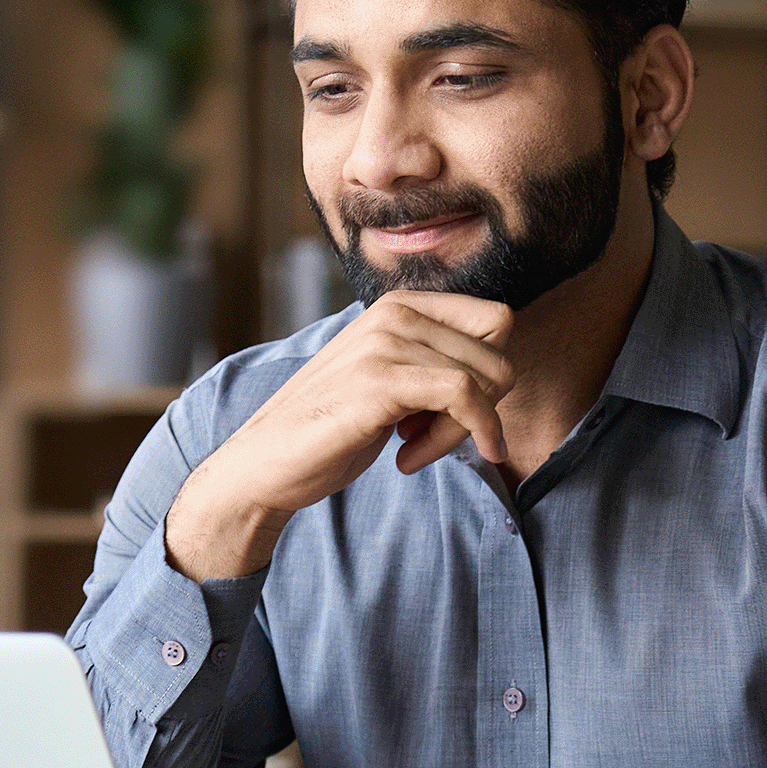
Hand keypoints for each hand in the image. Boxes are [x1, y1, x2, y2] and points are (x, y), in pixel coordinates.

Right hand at [164, 291, 513, 580]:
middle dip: (483, 406)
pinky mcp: (381, 379)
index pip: (496, 321)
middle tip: (433, 438)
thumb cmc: (330, 428)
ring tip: (413, 450)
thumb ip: (433, 363)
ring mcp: (386, 342)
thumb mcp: (390, 380)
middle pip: (498, 351)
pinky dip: (462, 436)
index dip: (489, 375)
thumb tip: (501, 371)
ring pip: (485, 378)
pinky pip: (465, 397)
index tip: (452, 413)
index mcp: (399, 306)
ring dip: (462, 430)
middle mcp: (395, 312)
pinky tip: (410, 461)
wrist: (265, 461)